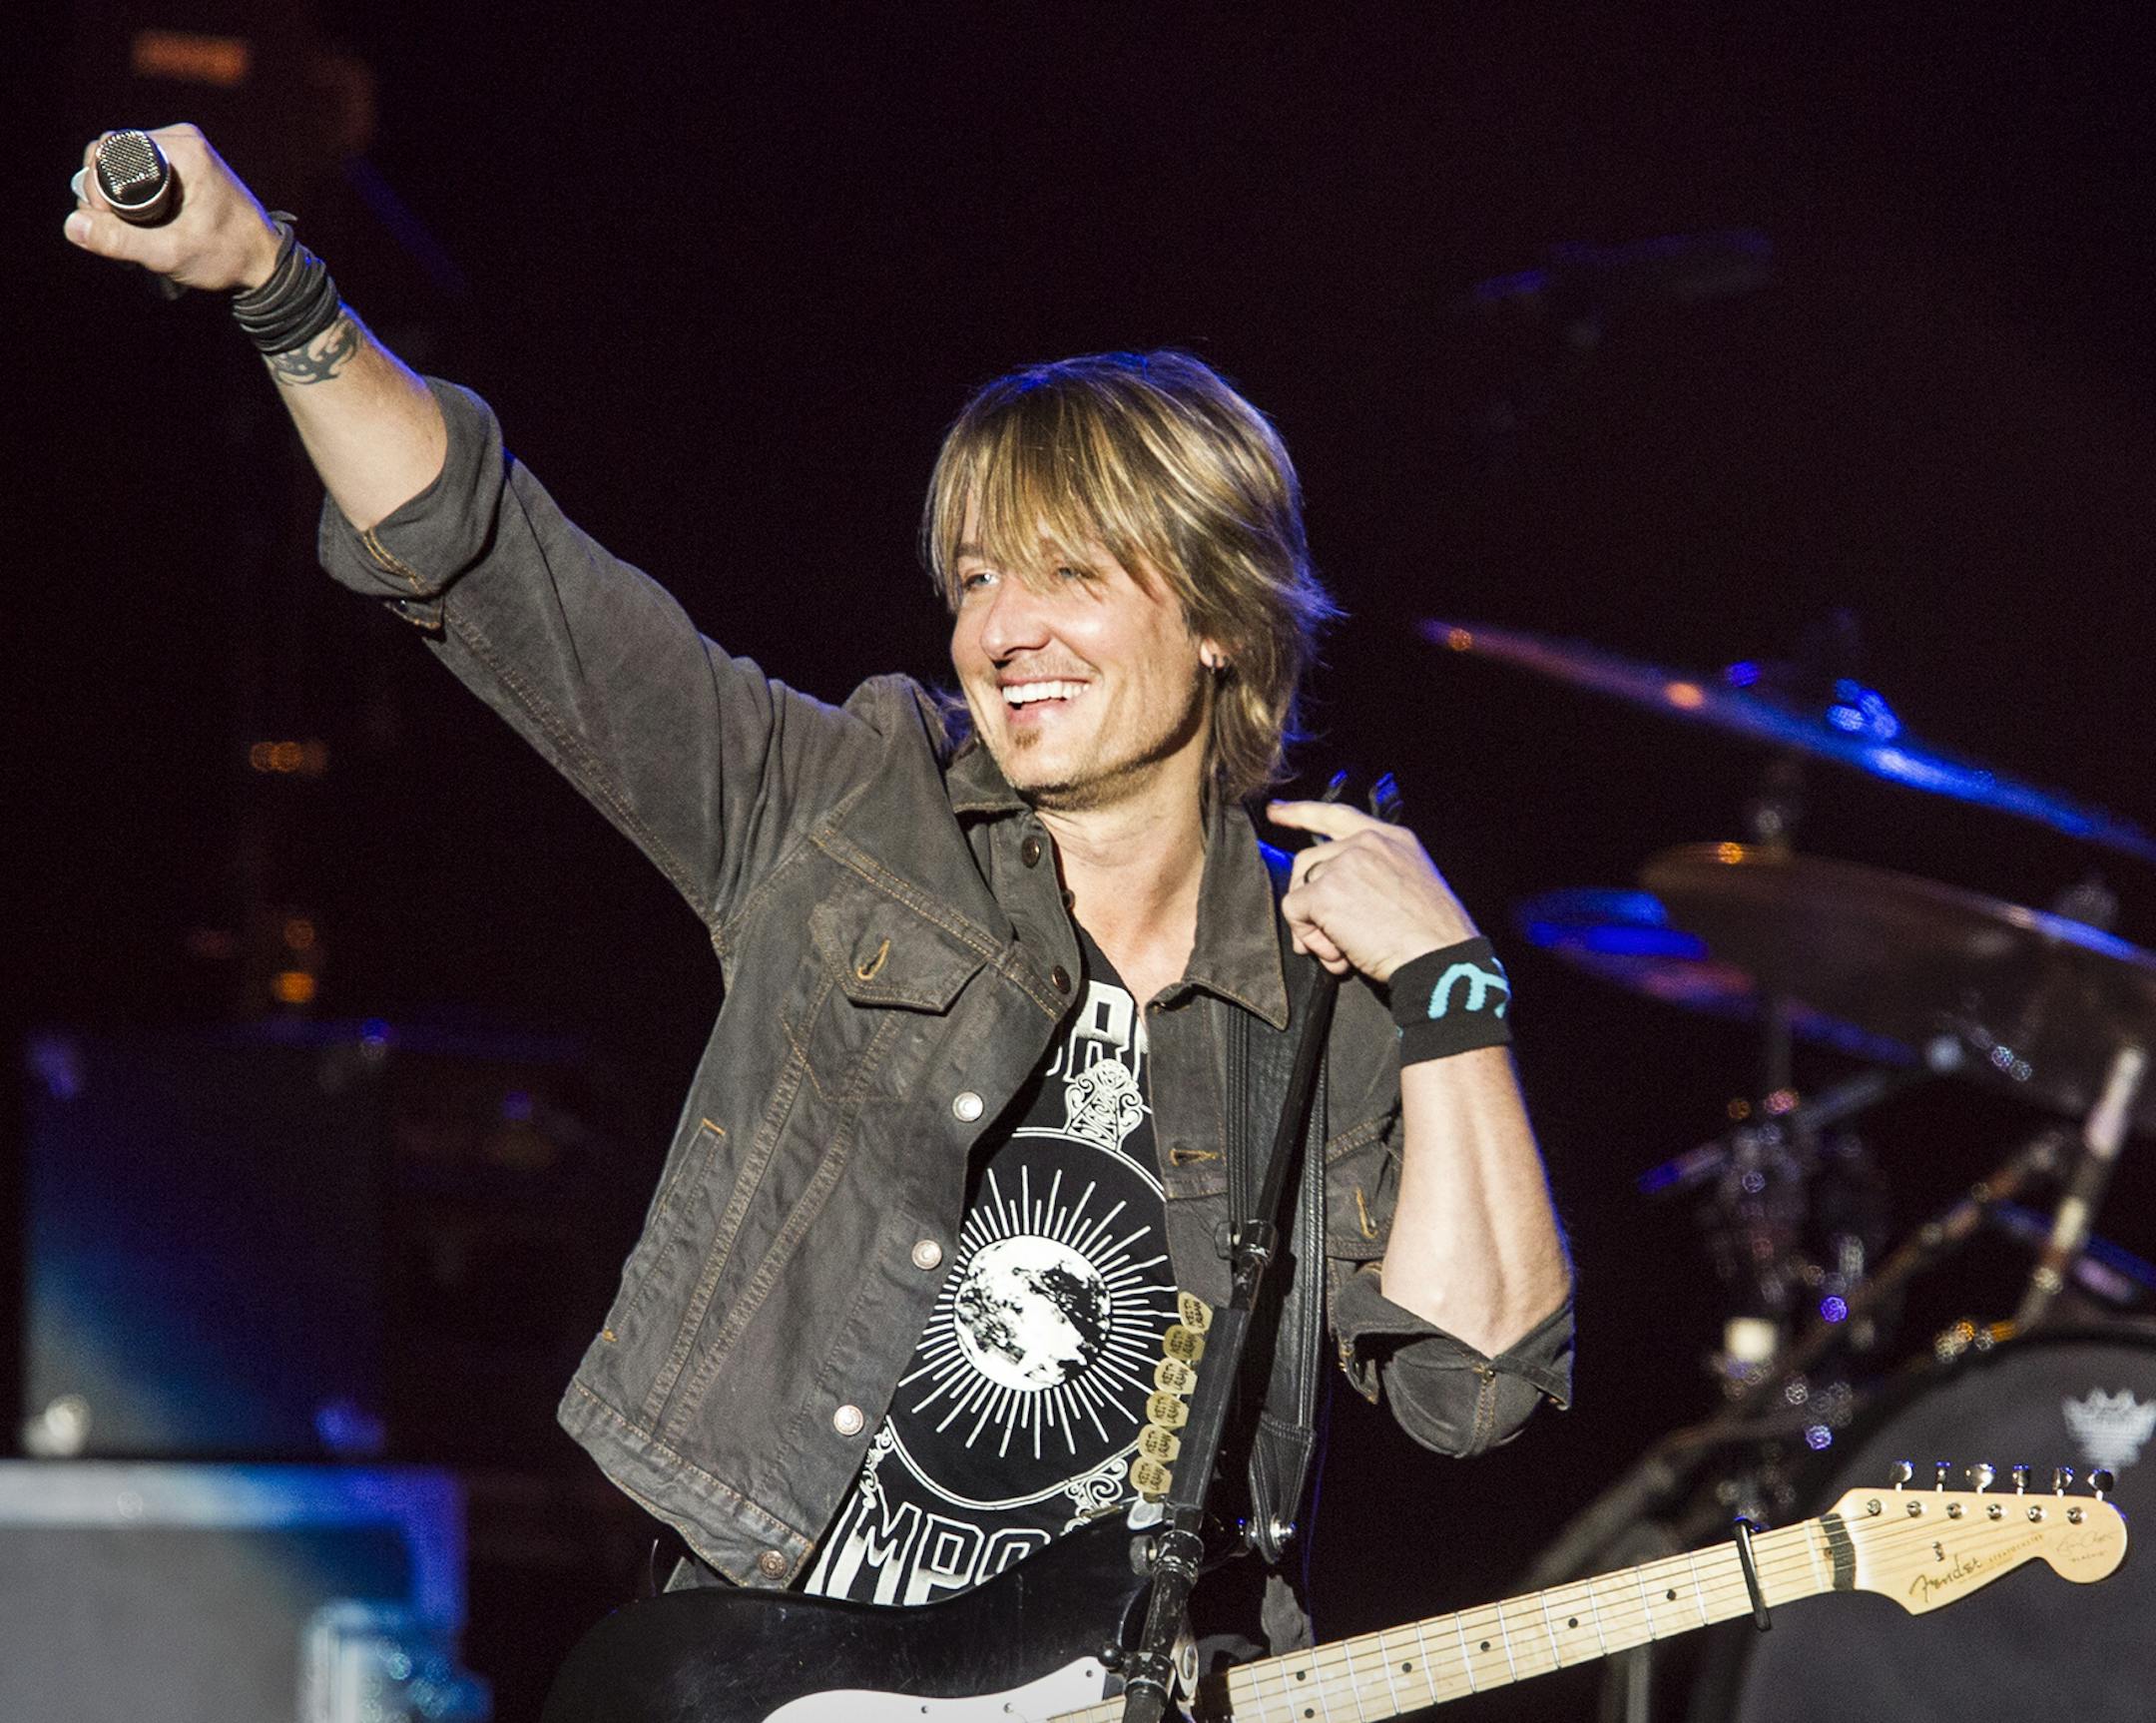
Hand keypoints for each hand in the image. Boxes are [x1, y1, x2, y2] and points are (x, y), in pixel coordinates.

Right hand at [64, 125, 282, 292]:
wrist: (267, 262)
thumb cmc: (228, 256)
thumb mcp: (171, 253)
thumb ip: (121, 241)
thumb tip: (73, 226)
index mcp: (183, 150)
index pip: (110, 150)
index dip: (95, 184)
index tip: (105, 219)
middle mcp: (183, 139)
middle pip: (113, 154)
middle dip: (103, 191)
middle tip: (117, 229)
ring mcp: (185, 148)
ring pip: (124, 164)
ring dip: (117, 195)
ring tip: (132, 230)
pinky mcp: (186, 163)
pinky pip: (142, 169)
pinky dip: (133, 193)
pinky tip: (142, 221)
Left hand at [1266, 799, 1478, 980]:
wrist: (1440, 957)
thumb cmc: (1433, 936)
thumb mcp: (1413, 883)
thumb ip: (1374, 875)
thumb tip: (1332, 899)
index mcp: (1393, 839)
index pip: (1338, 816)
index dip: (1302, 812)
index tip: (1277, 811)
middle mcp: (1366, 843)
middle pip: (1309, 861)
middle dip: (1306, 898)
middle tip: (1325, 937)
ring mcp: (1344, 864)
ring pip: (1300, 889)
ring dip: (1313, 925)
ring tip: (1339, 950)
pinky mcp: (1325, 892)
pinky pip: (1295, 912)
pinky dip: (1309, 938)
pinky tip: (1337, 953)